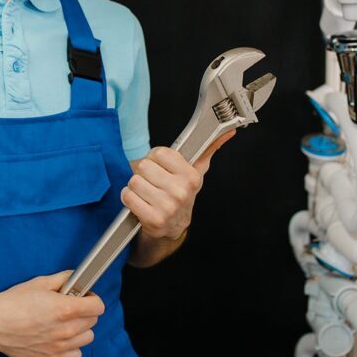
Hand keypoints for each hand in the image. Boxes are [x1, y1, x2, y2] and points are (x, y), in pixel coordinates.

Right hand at [0, 271, 104, 356]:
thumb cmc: (14, 301)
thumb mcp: (40, 283)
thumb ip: (63, 279)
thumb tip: (75, 278)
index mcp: (66, 309)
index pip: (98, 306)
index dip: (92, 298)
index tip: (84, 296)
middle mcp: (66, 330)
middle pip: (93, 321)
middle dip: (85, 311)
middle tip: (71, 306)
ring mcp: (59, 346)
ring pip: (88, 338)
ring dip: (81, 329)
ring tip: (65, 322)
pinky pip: (76, 354)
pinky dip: (72, 346)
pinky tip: (61, 337)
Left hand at [121, 131, 235, 240]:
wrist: (174, 225)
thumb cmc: (181, 192)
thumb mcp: (196, 170)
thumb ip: (208, 148)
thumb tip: (228, 132)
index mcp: (191, 176)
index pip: (159, 153)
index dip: (155, 158)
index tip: (161, 167)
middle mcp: (181, 192)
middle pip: (144, 166)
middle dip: (144, 173)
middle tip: (153, 181)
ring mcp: (167, 207)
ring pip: (134, 181)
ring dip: (136, 187)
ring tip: (147, 192)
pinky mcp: (153, 220)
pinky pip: (128, 196)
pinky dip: (129, 198)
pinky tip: (140, 202)